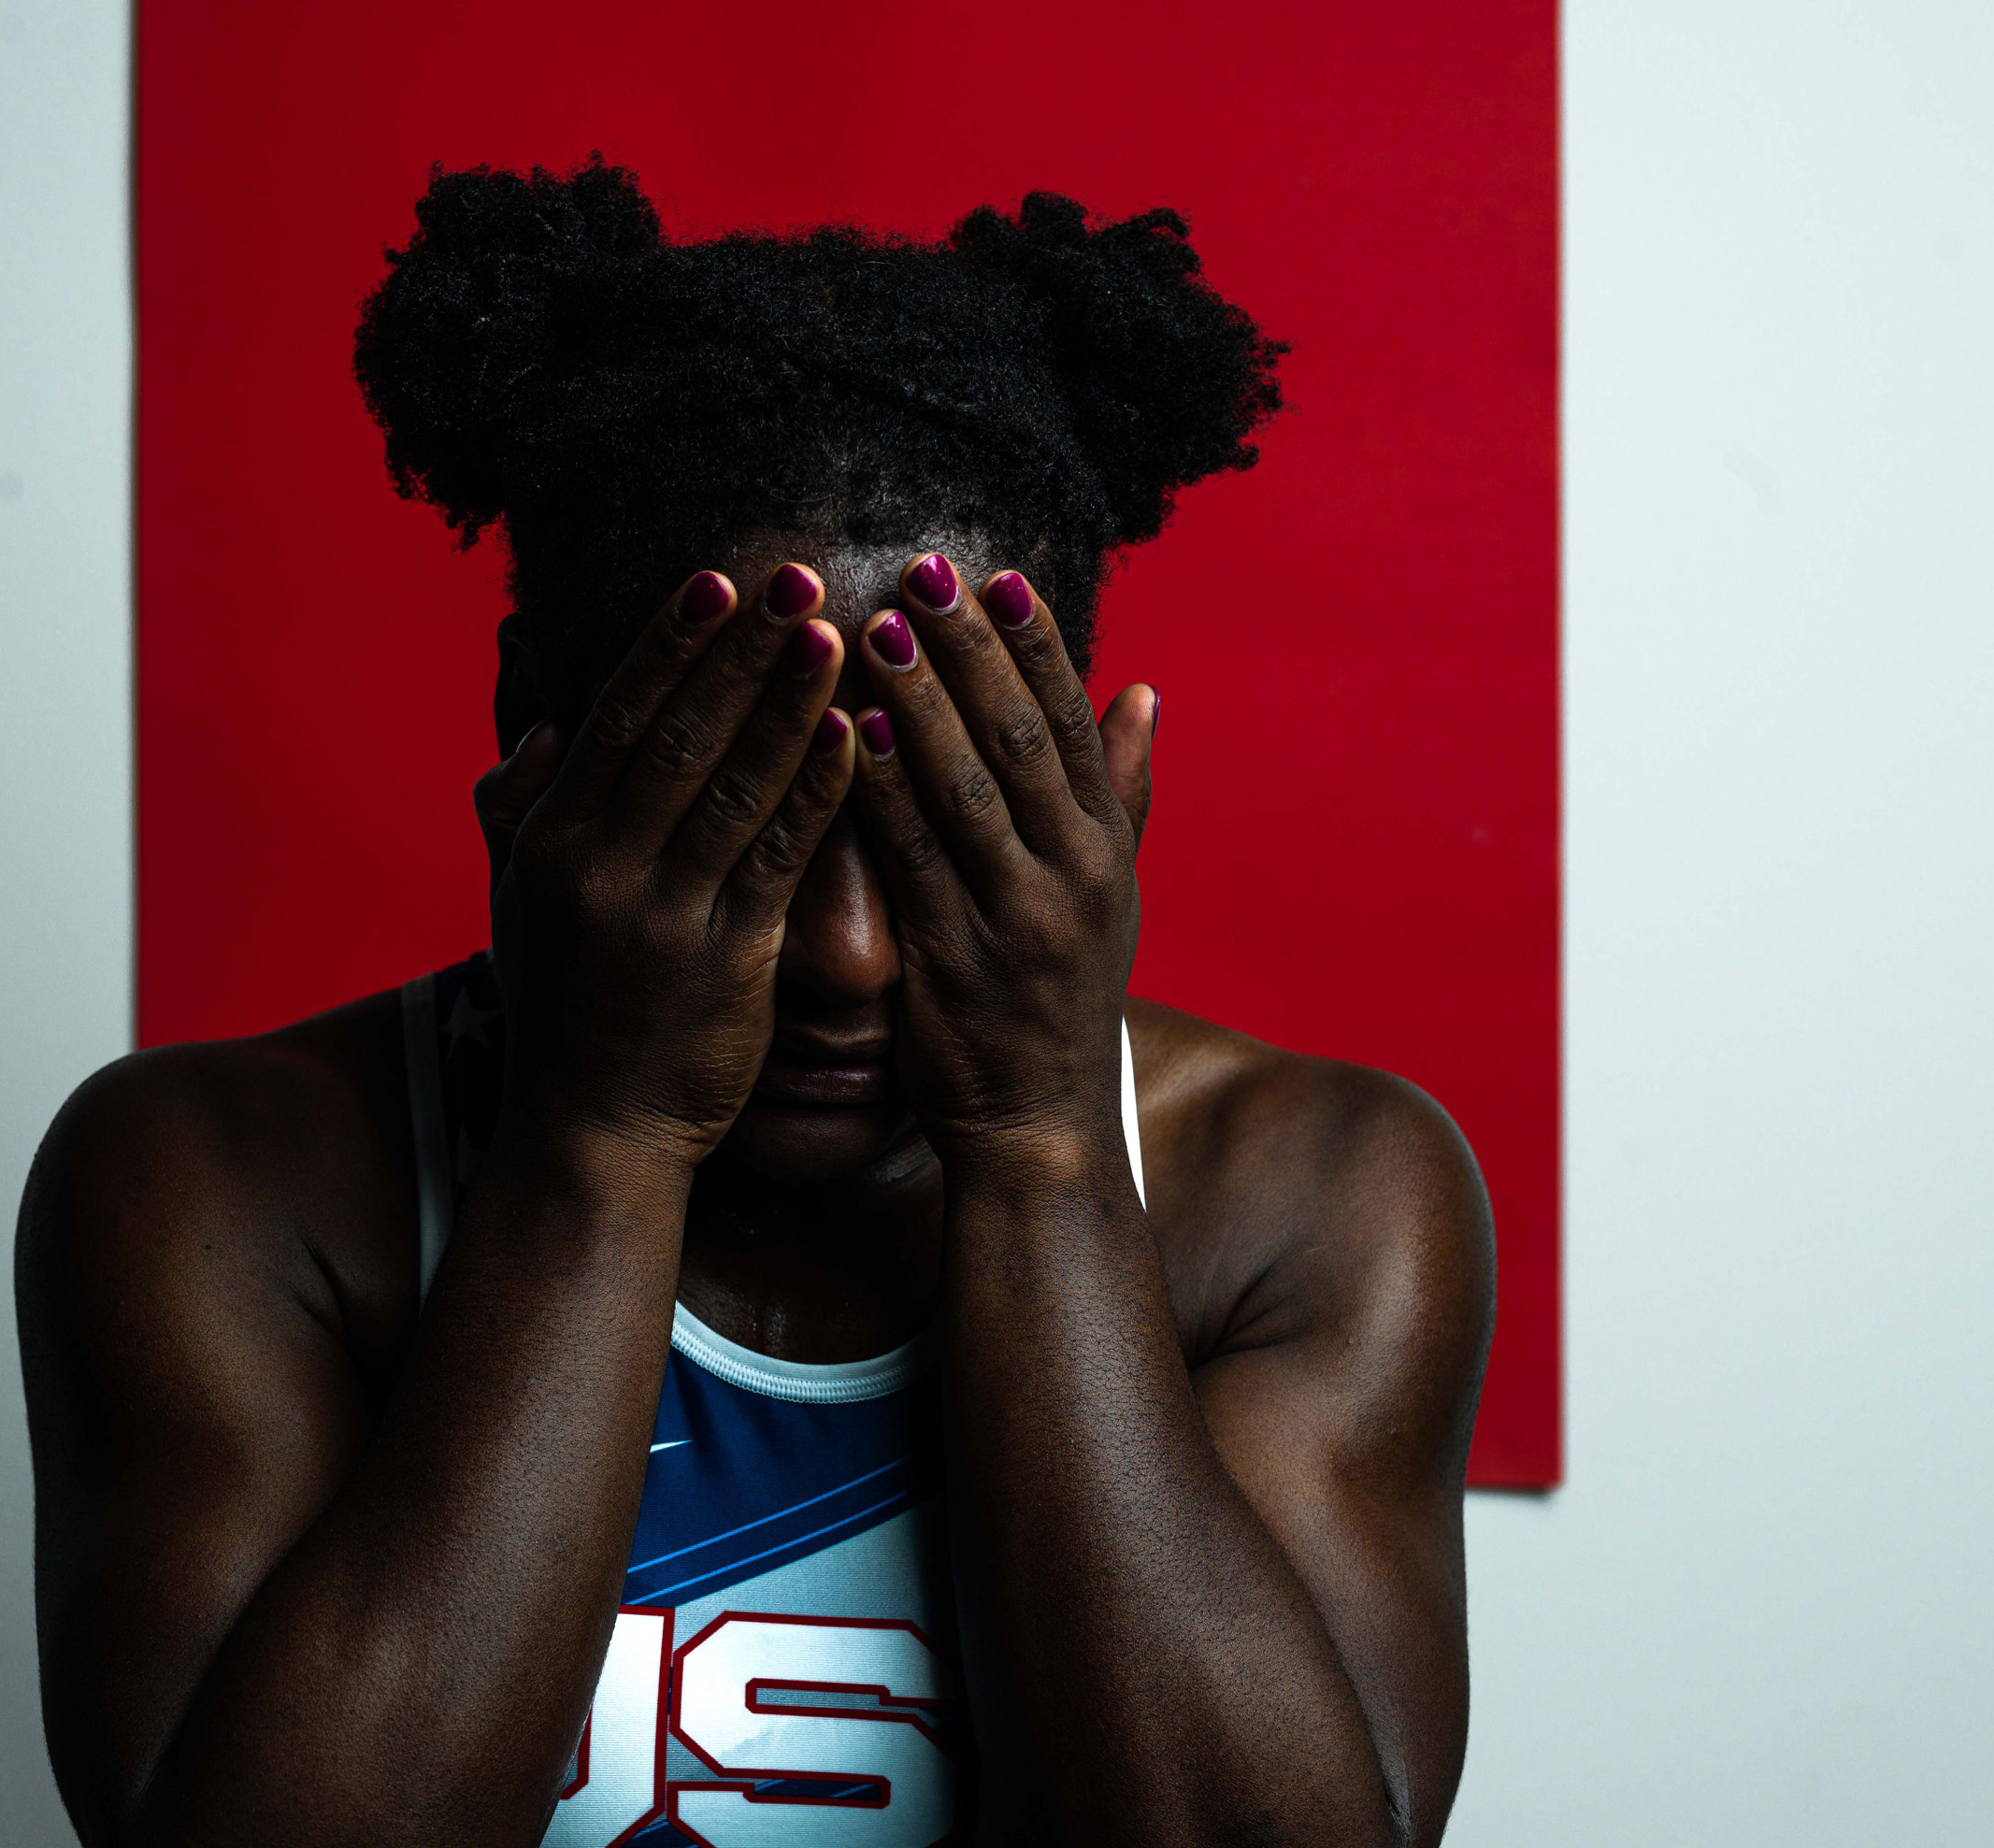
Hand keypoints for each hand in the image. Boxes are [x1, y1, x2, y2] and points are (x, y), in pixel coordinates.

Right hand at [473, 564, 855, 1173]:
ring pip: (730, 789)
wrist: (591, 1132)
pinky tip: (854, 737)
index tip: (718, 578)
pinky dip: (814, 794)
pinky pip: (776, 862)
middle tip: (798, 576)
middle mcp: (597, 868)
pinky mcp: (721, 964)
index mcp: (551, 839)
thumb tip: (541, 718)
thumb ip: (523, 806)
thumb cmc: (567, 1007)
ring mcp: (658, 916)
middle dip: (738, 650)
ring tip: (836, 633)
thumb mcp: (521, 901)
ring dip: (784, 705)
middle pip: (675, 736)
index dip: (670, 644)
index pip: (615, 717)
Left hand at [845, 555, 1157, 1179]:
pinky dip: (885, 797)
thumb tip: (1144, 690)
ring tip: (875, 631)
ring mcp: (1016, 921)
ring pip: (967, 791)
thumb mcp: (1110, 897)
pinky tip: (849, 737)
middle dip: (971, 651)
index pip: (1072, 725)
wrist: (1041, 1128)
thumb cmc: (1060, 1000)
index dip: (1035, 646)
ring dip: (921, 705)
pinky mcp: (954, 964)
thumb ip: (1120, 794)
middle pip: (1021, 740)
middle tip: (922, 573)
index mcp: (1104, 851)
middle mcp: (1072, 876)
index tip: (995, 575)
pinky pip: (913, 864)